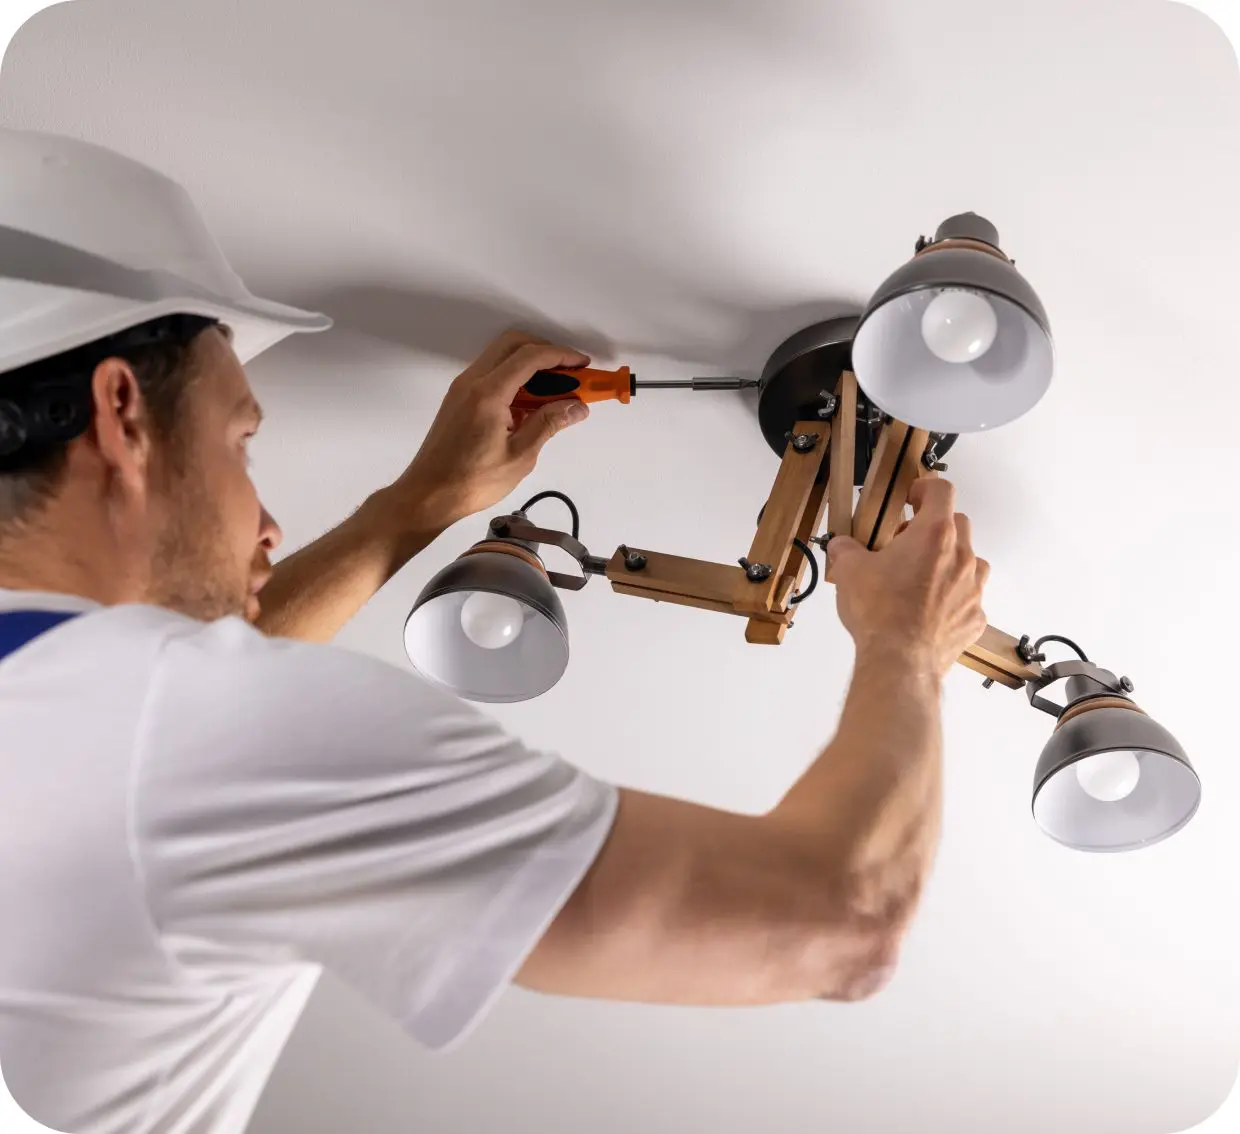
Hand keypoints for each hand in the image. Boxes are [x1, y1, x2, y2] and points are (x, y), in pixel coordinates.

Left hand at [389, 330, 592, 530]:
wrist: (428, 494)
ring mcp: (462, 388)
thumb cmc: (471, 481)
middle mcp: (472, 382)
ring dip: (529, 364)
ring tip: (555, 391)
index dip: (561, 355)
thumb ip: (549, 424)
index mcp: (488, 394)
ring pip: (501, 356)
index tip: (582, 364)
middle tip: (570, 372)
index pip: (530, 357)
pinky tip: (531, 404)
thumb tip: (577, 407)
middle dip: (545, 351)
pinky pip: (491, 374)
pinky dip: (514, 377)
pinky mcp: (459, 399)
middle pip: (513, 344)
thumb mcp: (520, 456)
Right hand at [826, 477, 988, 676]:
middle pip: (958, 523)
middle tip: (907, 542)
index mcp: (933, 535)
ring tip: (922, 577)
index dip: (925, 487)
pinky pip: (969, 598)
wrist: (900, 660)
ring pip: (970, 560)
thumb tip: (842, 546)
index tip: (913, 495)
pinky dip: (953, 598)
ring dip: (950, 561)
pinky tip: (929, 610)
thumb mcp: (849, 571)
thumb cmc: (881, 613)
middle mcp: (961, 557)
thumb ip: (846, 550)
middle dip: (934, 527)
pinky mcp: (974, 617)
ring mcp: (972, 588)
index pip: (941, 491)